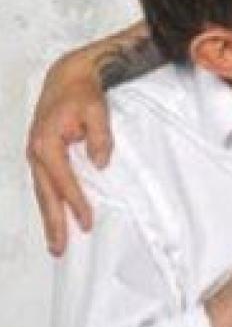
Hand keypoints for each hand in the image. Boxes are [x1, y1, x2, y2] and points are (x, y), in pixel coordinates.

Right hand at [27, 46, 111, 254]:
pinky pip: (45, 184)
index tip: (87, 222)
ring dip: (49, 217)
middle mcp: (36, 151)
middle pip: (45, 194)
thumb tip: (101, 164)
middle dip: (53, 222)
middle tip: (59, 249)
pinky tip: (56, 217)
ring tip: (55, 243)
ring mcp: (36, 154)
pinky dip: (50, 202)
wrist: (67, 77)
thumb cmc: (82, 93)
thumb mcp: (97, 110)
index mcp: (47, 143)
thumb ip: (100, 137)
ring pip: (42, 192)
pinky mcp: (41, 154)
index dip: (75, 203)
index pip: (63, 180)